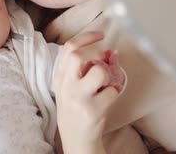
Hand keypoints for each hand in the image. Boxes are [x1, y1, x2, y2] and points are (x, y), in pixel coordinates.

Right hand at [55, 31, 119, 153]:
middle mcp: (66, 86)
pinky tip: (108, 98)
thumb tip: (112, 52)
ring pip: (99, 72)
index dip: (86, 37)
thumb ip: (88, 68)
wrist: (76, 139)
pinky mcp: (92, 110)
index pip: (69, 48)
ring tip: (105, 84)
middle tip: (103, 59)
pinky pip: (112, 91)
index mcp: (60, 77)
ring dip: (107, 75)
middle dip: (95, 53)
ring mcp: (78, 98)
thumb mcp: (74, 87)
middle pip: (77, 55)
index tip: (100, 35)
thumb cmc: (77, 109)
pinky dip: (115, 92)